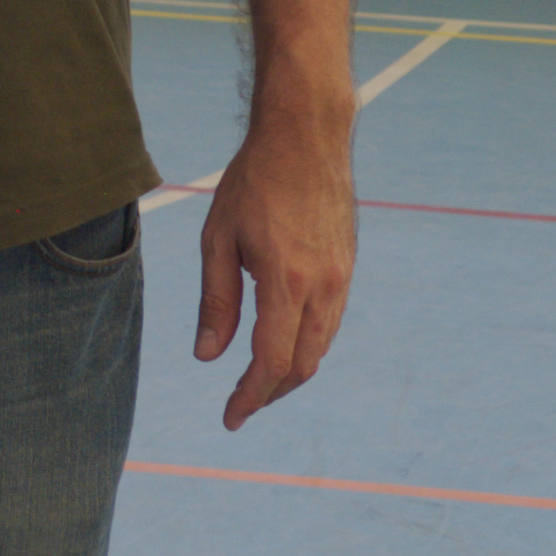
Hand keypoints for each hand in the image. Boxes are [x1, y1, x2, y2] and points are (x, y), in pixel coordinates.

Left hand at [192, 93, 357, 432]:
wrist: (307, 136)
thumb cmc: (254, 182)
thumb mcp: (218, 239)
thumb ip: (216, 301)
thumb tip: (208, 356)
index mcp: (286, 281)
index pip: (270, 360)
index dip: (250, 397)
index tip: (231, 418)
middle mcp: (322, 286)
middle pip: (301, 365)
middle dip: (269, 393)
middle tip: (239, 407)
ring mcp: (341, 278)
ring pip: (319, 348)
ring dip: (289, 373)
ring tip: (257, 384)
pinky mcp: (347, 267)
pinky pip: (328, 324)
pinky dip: (306, 347)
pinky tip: (282, 345)